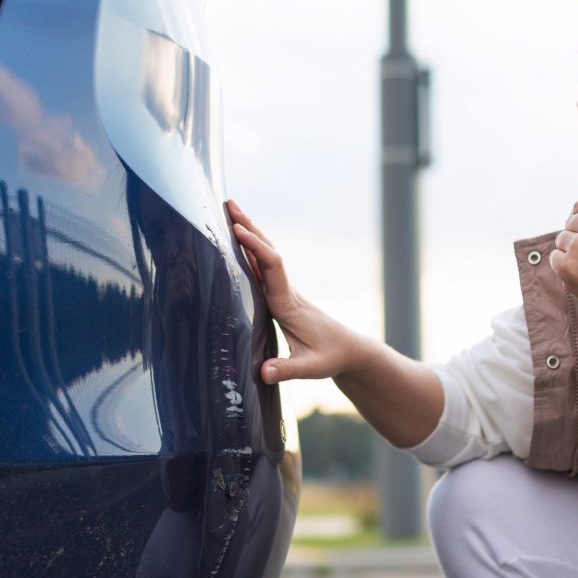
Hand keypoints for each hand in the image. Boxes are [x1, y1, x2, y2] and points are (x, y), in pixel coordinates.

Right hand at [227, 200, 359, 383]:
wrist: (349, 350)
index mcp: (288, 303)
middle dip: (248, 227)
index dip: (255, 247)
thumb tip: (263, 373)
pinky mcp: (282, 296)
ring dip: (249, 233)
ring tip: (231, 212)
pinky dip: (251, 251)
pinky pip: (264, 267)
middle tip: (228, 203)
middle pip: (267, 251)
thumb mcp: (311, 368)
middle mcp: (286, 292)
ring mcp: (284, 292)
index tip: (237, 230)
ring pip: (265, 256)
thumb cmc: (330, 357)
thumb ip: (287, 369)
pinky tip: (240, 244)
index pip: (272, 267)